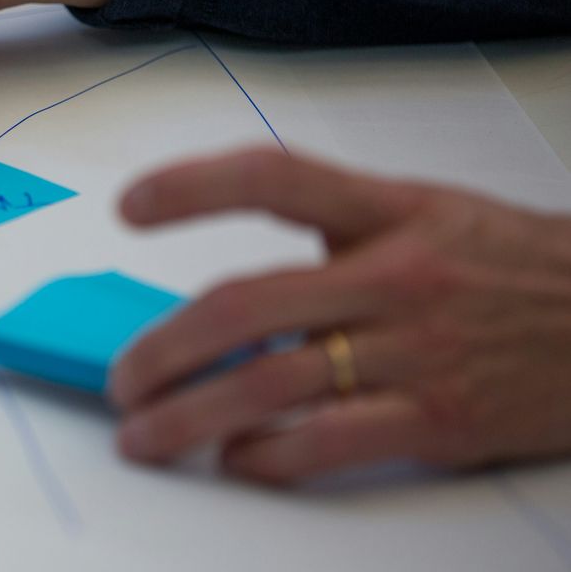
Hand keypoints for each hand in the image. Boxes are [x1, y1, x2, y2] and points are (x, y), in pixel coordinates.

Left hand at [111, 148, 570, 484]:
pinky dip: (265, 456)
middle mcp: (394, 276)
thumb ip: (335, 232)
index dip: (191, 187)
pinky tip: (235, 457)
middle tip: (123, 374)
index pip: (272, 177)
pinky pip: (326, 442)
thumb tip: (234, 295)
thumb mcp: (427, 213)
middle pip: (243, 303)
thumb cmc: (512, 266)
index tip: (129, 206)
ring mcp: (415, 351)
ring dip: (188, 414)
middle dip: (163, 347)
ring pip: (269, 382)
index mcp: (389, 210)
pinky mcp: (436, 420)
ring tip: (145, 432)